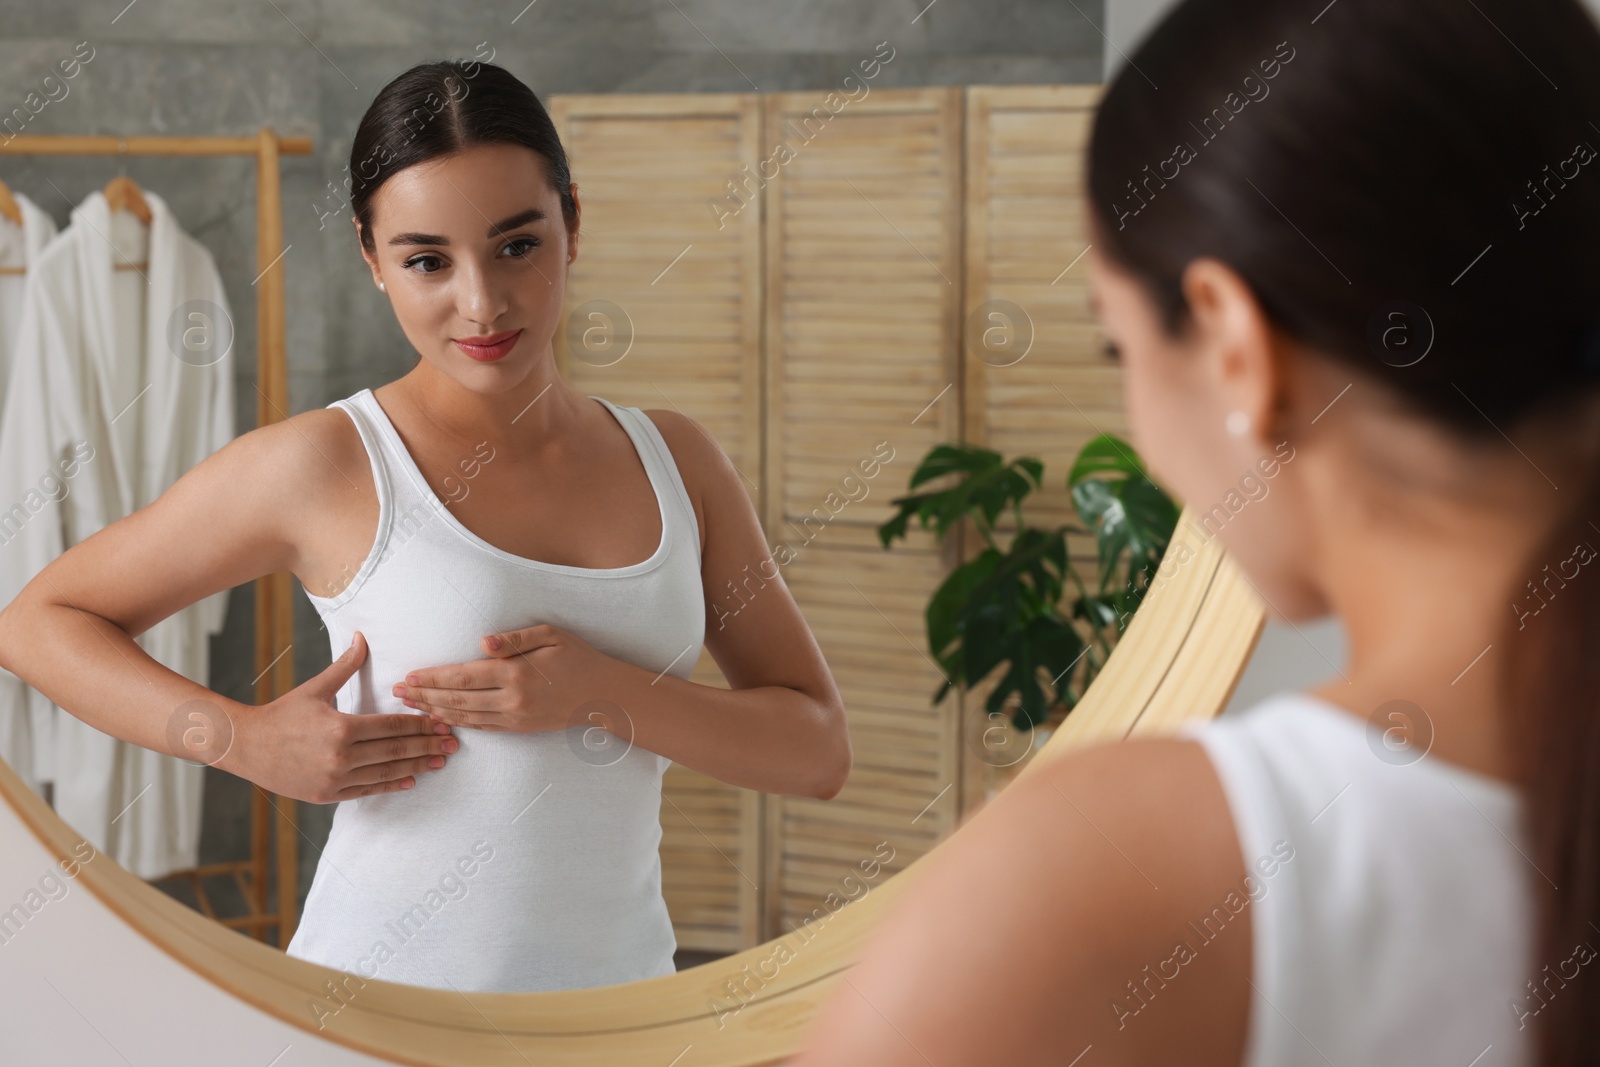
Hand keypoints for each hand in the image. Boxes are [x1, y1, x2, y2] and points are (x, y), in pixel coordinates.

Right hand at [223, 630, 458, 802]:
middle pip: (396, 750)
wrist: (247, 747)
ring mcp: (334, 779)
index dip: (421, 724)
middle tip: (453, 744)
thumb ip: (345, 666)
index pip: (393, 725)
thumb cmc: (283, 714)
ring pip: (386, 773)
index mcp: (341, 727)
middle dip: (428, 746)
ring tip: (440, 761)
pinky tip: (411, 781)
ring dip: (417, 767)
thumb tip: (362, 637)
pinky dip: (391, 786)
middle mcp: (340, 756)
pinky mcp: (327, 795)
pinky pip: (367, 790)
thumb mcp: (315, 688)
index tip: (442, 722)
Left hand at [393, 622, 630, 733]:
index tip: (409, 675)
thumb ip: (514, 638)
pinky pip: (481, 727)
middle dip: (423, 696)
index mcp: (516, 674)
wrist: (603, 694)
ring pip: (464, 716)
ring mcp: (514, 718)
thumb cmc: (578, 658)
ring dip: (433, 711)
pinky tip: (440, 718)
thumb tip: (481, 641)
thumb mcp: (551, 635)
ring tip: (410, 705)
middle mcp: (511, 700)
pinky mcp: (519, 728)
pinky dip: (456, 723)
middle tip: (397, 692)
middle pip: (457, 699)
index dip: (432, 677)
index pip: (463, 676)